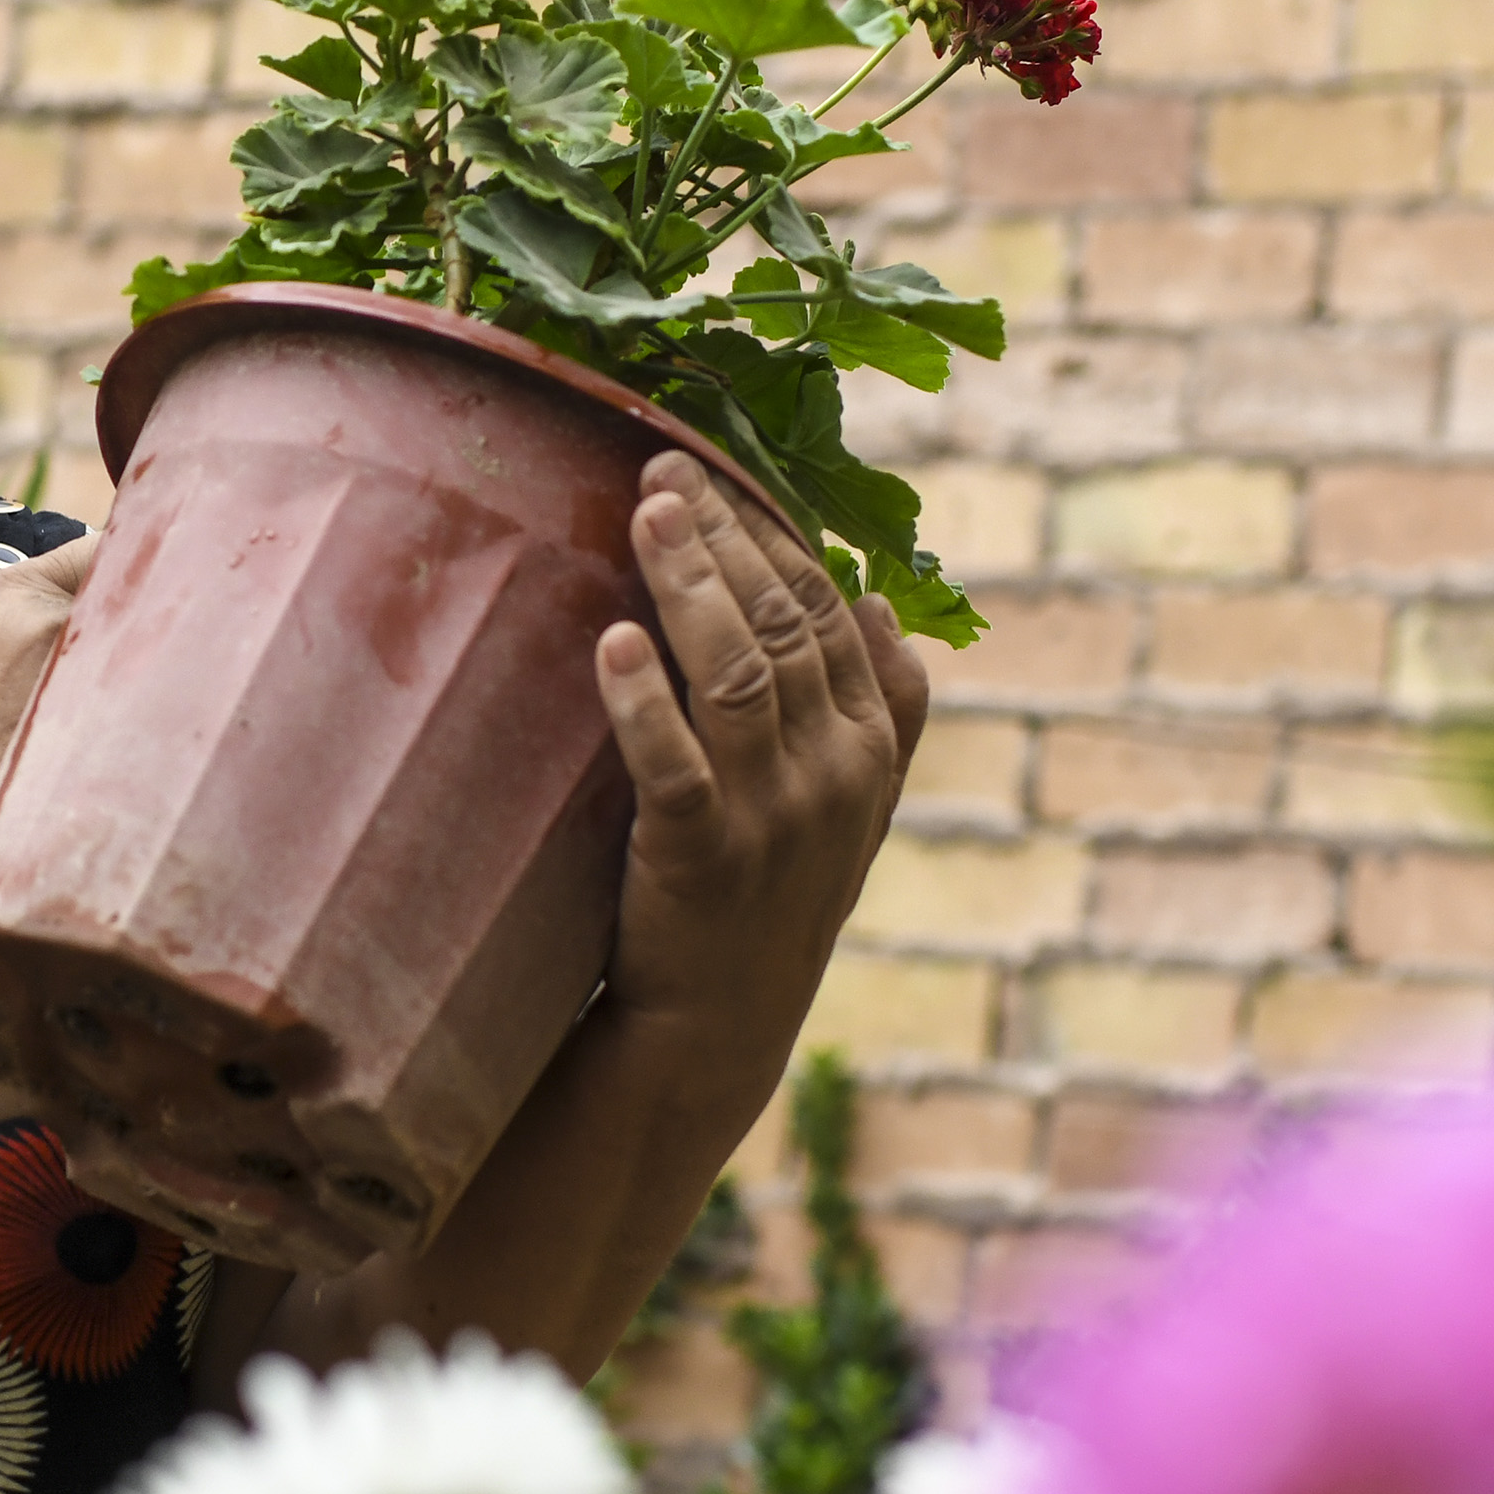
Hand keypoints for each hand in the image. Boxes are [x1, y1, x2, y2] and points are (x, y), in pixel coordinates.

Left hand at [591, 451, 930, 1042]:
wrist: (719, 1027)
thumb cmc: (769, 897)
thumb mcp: (848, 806)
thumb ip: (878, 707)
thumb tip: (879, 600)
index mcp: (868, 746)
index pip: (828, 610)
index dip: (771, 533)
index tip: (715, 468)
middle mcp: (833, 773)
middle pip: (784, 625)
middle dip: (724, 535)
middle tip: (665, 466)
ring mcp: (770, 816)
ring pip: (737, 674)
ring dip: (690, 585)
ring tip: (646, 514)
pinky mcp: (700, 858)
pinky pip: (673, 764)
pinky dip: (642, 700)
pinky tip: (613, 642)